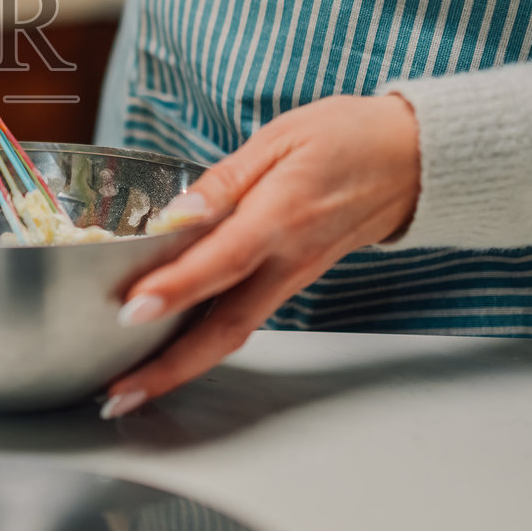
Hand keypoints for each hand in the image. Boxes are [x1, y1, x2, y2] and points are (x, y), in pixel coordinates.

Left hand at [102, 94, 420, 417]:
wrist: (412, 161)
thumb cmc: (347, 138)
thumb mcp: (280, 139)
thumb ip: (224, 181)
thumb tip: (178, 213)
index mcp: (282, 215)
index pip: (223, 260)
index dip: (178, 287)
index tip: (133, 309)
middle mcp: (288, 260)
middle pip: (226, 326)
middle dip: (169, 365)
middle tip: (119, 392)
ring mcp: (292, 279)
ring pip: (233, 333)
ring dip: (181, 367)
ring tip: (130, 389)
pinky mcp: (291, 284)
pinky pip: (243, 321)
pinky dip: (202, 346)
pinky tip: (166, 355)